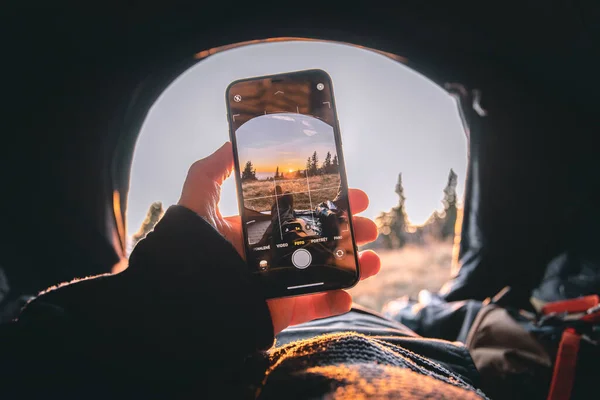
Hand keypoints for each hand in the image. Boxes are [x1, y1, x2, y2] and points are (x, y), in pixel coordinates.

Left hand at [179, 142, 380, 334]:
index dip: (328, 203)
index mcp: (259, 229)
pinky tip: (350, 292)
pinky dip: (334, 302)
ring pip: (324, 272)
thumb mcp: (198, 199)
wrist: (185, 294)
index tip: (352, 194)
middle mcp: (273, 254)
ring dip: (351, 265)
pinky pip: (313, 307)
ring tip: (373, 258)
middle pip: (319, 239)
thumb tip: (230, 142)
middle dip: (347, 230)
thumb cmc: (191, 245)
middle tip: (368, 223)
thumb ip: (212, 171)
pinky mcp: (281, 309)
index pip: (301, 212)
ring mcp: (280, 282)